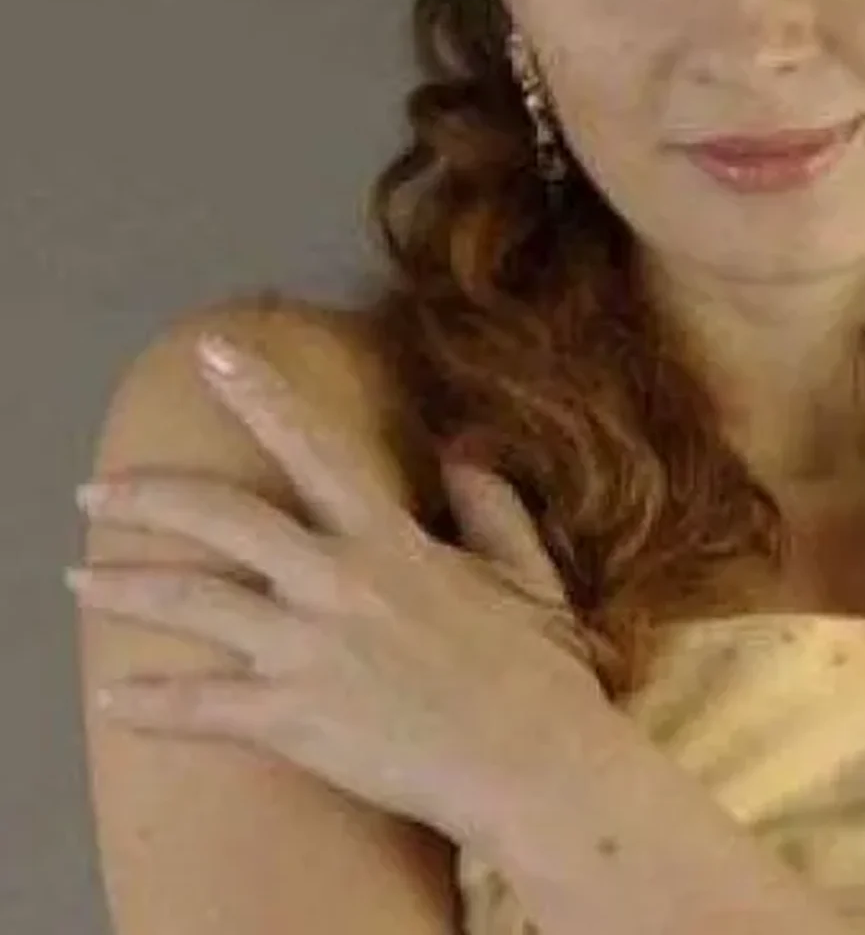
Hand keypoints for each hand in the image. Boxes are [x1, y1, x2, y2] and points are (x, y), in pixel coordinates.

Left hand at [70, 330, 606, 845]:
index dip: (259, 394)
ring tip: (77, 580)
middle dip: (148, 499)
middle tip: (94, 494)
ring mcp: (307, 651)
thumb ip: (490, 505)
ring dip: (124, 588)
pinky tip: (111, 697)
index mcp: (390, 540)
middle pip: (222, 520)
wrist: (529, 764)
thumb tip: (464, 454)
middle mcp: (337, 581)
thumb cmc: (535, 667)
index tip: (212, 352)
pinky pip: (198, 708)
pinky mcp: (290, 721)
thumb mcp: (525, 570)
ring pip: (191, 604)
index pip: (313, 446)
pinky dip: (148, 702)